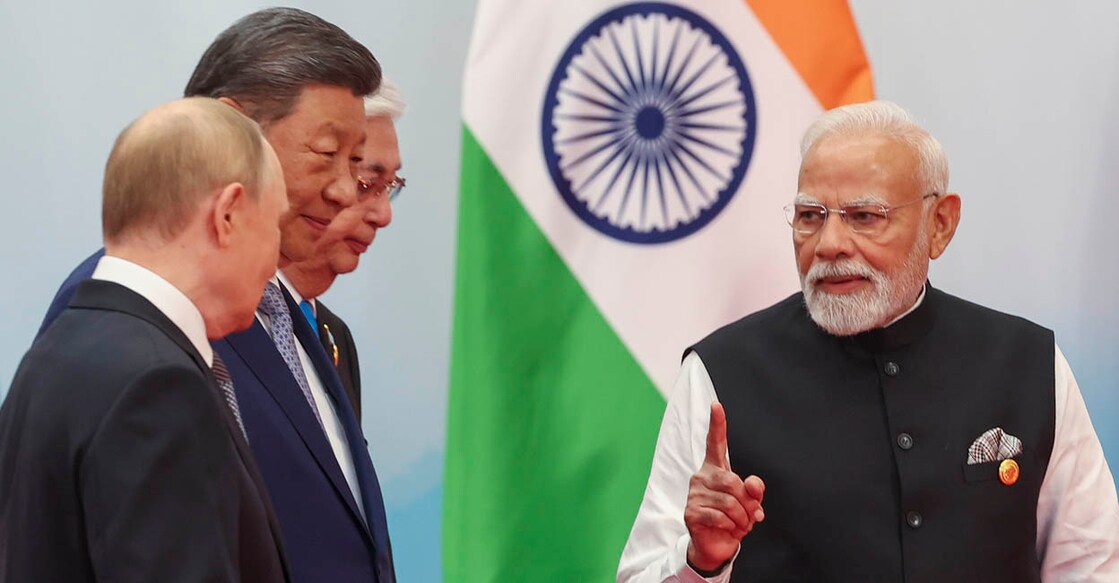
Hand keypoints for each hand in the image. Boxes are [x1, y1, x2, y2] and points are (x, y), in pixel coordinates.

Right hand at [684, 402, 765, 573]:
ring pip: (730, 502)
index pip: (715, 443)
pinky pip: (720, 516)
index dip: (717, 424)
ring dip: (742, 518)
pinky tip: (726, 528)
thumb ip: (754, 490)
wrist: (717, 544)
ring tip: (739, 525)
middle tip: (750, 516)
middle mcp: (701, 476)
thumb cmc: (733, 518)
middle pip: (733, 482)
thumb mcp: (750, 503)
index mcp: (716, 469)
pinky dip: (731, 526)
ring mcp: (693, 493)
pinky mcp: (690, 512)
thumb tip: (753, 486)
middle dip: (748, 503)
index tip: (716, 405)